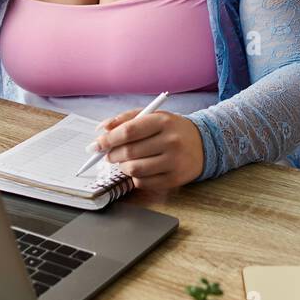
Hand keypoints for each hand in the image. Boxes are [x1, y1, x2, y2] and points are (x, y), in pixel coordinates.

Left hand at [90, 109, 204, 190]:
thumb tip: (101, 129)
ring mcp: (174, 162)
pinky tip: (138, 169)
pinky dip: (134, 177)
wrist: (203, 143)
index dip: (108, 139)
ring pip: (134, 170)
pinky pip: (144, 183)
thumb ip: (125, 119)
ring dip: (122, 167)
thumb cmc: (171, 129)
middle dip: (112, 155)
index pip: (128, 131)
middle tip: (107, 155)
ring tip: (123, 162)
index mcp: (163, 121)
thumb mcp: (152, 116)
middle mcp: (170, 141)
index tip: (96, 144)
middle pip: (129, 152)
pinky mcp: (175, 179)